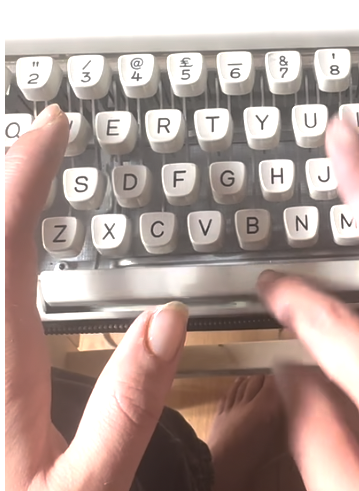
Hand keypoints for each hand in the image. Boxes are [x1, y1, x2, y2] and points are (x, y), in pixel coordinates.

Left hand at [5, 104, 187, 490]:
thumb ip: (128, 405)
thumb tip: (167, 317)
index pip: (6, 248)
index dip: (25, 177)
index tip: (51, 128)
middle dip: (5, 177)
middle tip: (40, 135)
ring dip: (1, 212)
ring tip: (27, 169)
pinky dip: (1, 247)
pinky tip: (14, 247)